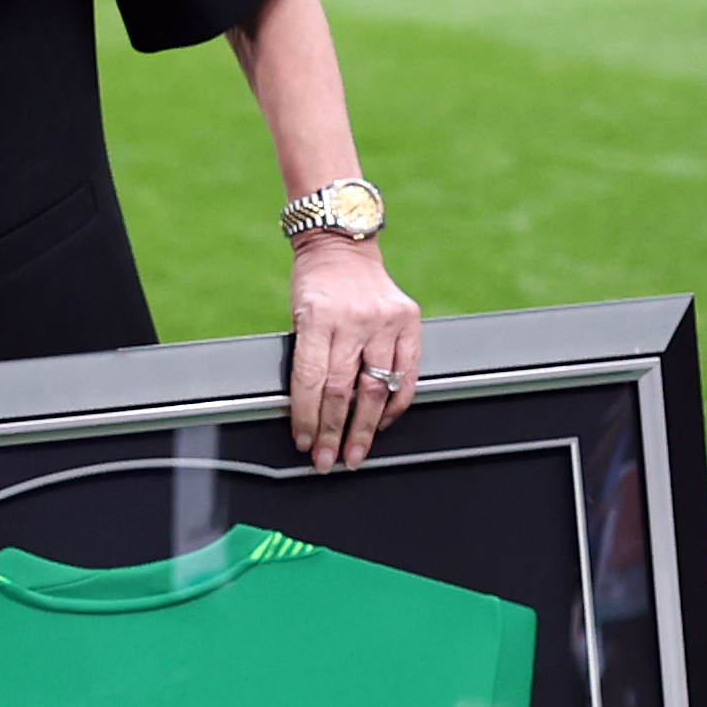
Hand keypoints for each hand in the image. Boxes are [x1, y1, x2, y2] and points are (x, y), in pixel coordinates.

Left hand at [286, 236, 419, 471]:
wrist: (343, 246)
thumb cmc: (315, 283)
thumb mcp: (298, 315)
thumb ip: (307, 357)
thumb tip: (309, 414)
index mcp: (318, 315)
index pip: (311, 379)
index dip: (306, 417)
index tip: (303, 442)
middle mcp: (355, 318)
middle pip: (343, 390)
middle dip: (334, 432)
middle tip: (329, 460)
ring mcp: (386, 319)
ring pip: (377, 388)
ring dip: (365, 427)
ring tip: (356, 452)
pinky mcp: (409, 320)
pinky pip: (407, 374)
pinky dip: (395, 404)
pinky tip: (381, 422)